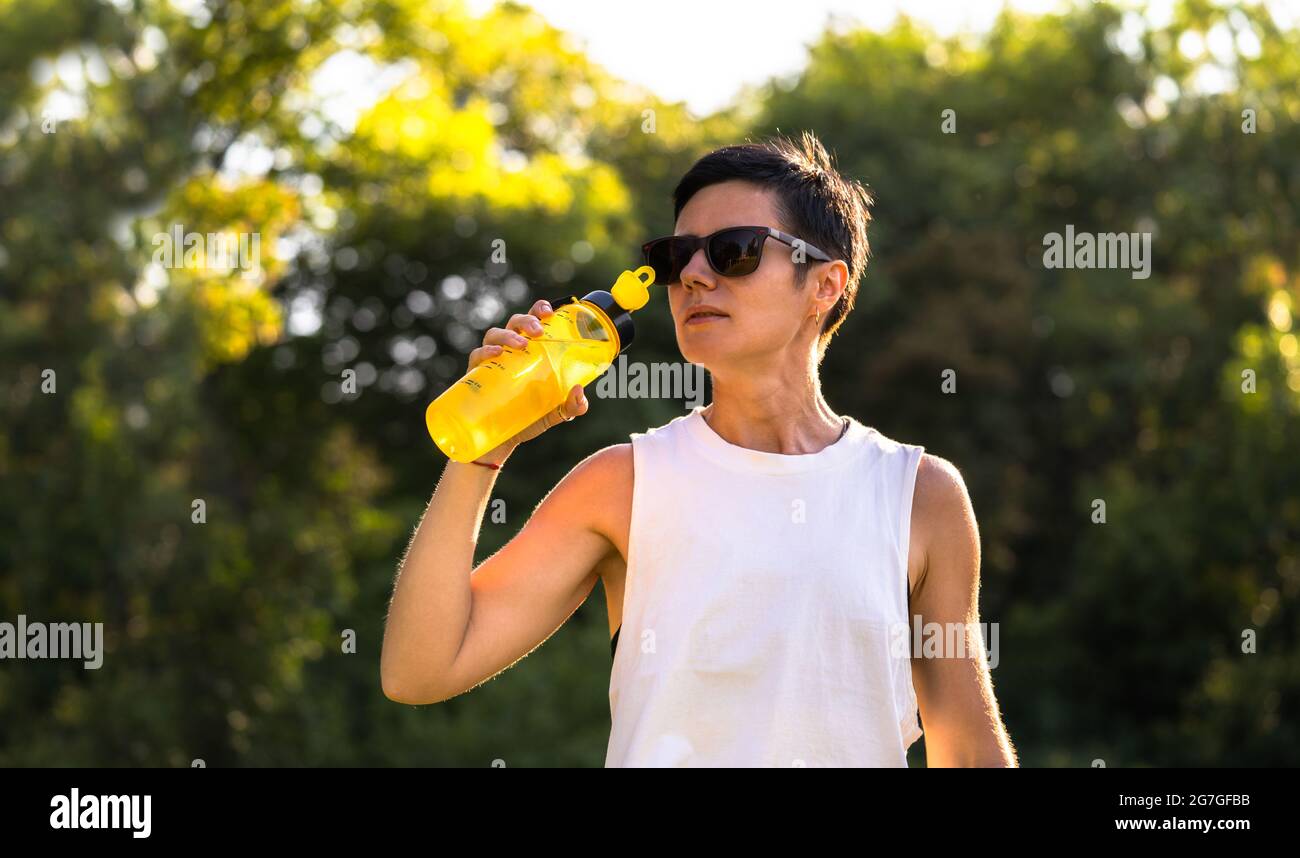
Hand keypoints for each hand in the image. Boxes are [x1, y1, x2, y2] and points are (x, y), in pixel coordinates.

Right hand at [466, 299, 590, 463]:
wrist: (501, 443)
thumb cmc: (529, 420)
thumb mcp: (555, 412)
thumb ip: (572, 405)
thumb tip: (580, 392)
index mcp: (530, 352)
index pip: (533, 321)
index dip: (539, 310)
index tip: (549, 311)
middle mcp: (510, 352)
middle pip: (515, 323)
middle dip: (526, 320)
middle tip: (538, 331)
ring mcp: (491, 362)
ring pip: (494, 334)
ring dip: (508, 335)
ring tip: (521, 344)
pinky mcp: (475, 376)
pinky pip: (476, 356)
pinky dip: (486, 352)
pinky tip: (496, 355)